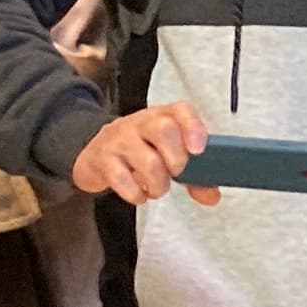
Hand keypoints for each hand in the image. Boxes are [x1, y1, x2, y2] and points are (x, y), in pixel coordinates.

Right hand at [73, 103, 212, 204]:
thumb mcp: (167, 155)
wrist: (94, 153)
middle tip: (175, 174)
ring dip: (158, 183)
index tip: (199, 150)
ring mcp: (120, 139)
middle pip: (164, 129)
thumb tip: (212, 196)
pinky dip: (135, 193)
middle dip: (176, 158)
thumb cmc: (140, 151)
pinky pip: (121, 177)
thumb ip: (193, 175)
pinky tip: (138, 194)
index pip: (181, 111)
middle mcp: (140, 123)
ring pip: (146, 159)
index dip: (193, 127)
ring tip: (156, 189)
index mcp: (162, 117)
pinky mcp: (102, 159)